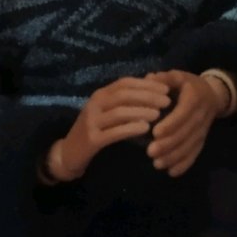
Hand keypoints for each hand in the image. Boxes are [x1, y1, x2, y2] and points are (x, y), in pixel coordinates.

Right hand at [49, 76, 170, 180]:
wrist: (69, 153)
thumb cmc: (94, 130)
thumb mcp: (107, 112)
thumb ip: (126, 101)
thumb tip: (151, 84)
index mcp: (99, 95)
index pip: (124, 83)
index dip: (146, 84)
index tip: (166, 88)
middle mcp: (94, 104)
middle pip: (123, 95)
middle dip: (147, 96)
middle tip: (167, 101)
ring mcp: (92, 122)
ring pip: (119, 112)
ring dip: (141, 111)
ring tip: (158, 115)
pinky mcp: (92, 139)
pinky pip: (114, 132)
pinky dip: (131, 128)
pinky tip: (145, 129)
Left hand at [145, 69, 223, 176]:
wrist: (212, 95)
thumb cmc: (187, 85)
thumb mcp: (177, 76)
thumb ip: (164, 78)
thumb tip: (150, 79)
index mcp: (194, 98)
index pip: (183, 112)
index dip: (171, 123)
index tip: (155, 132)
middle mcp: (202, 115)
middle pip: (186, 132)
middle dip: (169, 144)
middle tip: (150, 152)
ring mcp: (203, 129)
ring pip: (190, 145)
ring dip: (175, 157)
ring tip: (157, 164)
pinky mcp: (202, 139)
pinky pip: (196, 153)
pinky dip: (185, 164)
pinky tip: (171, 173)